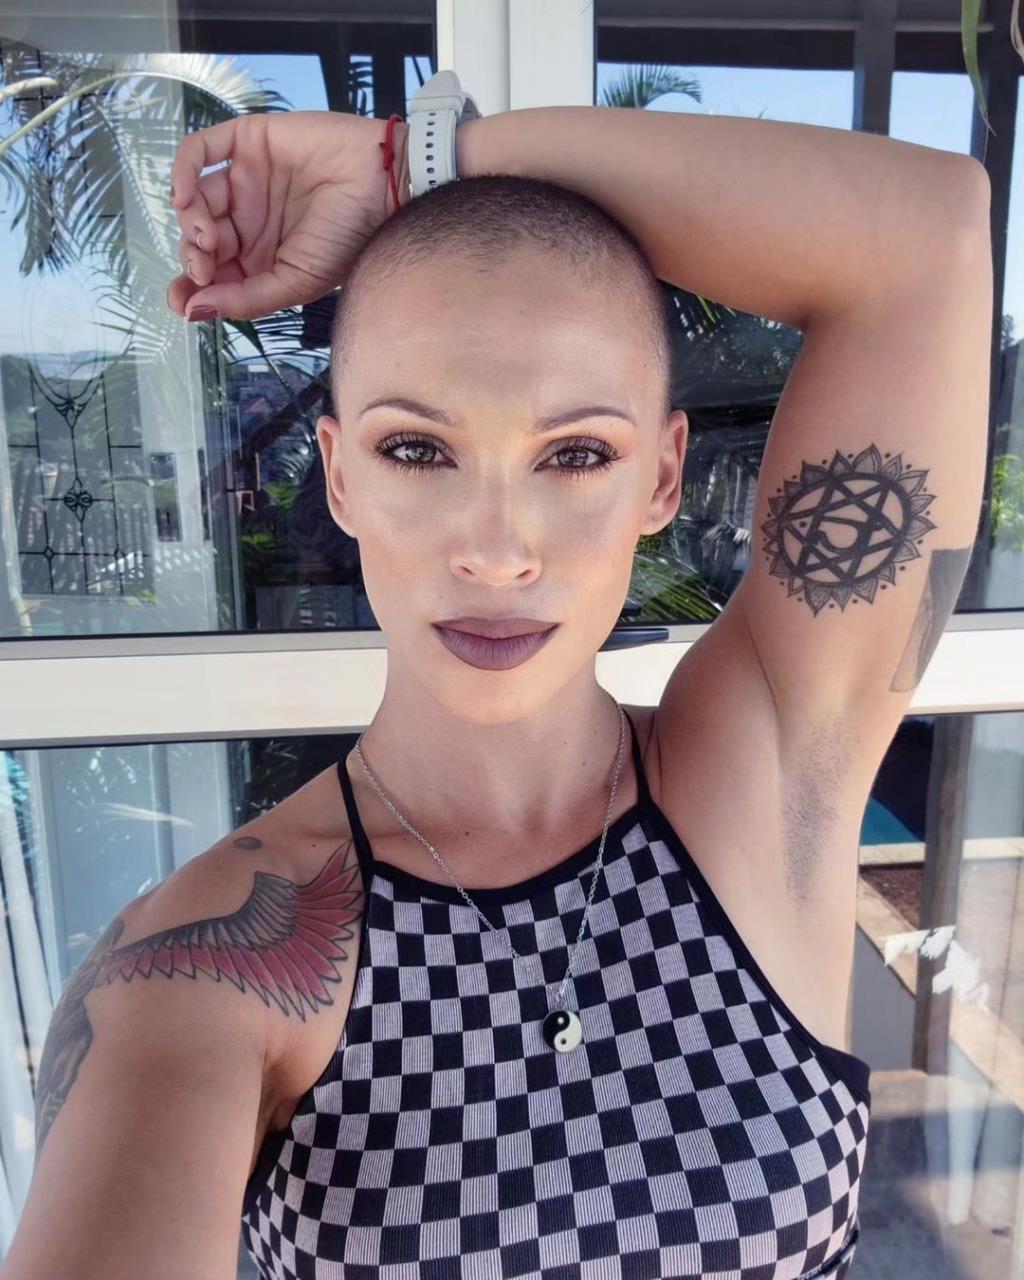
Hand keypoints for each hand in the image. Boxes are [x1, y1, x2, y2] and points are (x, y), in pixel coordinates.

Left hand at [166, 111, 407, 320]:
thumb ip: (245, 299)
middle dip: (193, 256)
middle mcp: (249, 219)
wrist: (384, 186)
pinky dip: (182, 171)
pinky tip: (184, 196)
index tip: (183, 301)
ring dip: (189, 220)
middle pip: (198, 237)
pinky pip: (200, 150)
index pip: (214, 272)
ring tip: (207, 237)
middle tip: (203, 267)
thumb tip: (195, 312)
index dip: (191, 286)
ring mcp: (246, 180)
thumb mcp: (296, 283)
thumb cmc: (350, 238)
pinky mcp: (248, 141)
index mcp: (261, 256)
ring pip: (195, 197)